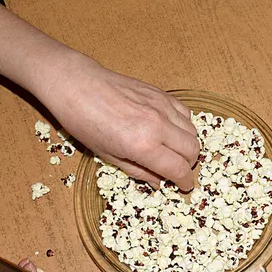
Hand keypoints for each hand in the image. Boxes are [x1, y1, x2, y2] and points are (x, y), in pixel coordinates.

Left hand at [0, 0, 199, 189]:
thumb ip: (139, 171)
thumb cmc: (85, 123)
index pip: (179, 169)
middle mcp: (158, 126)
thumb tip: (159, 182)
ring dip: (188, 146)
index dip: (185, 181)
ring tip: (174, 151)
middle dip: (189, 165)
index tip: (184, 186)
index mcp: (143, 146)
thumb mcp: (108, 156)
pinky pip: (186, 114)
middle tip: (177, 170)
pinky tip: (171, 131)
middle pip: (192, 151)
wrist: (77, 86)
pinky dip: (185, 127)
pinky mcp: (162, 94)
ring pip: (193, 132)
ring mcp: (162, 107)